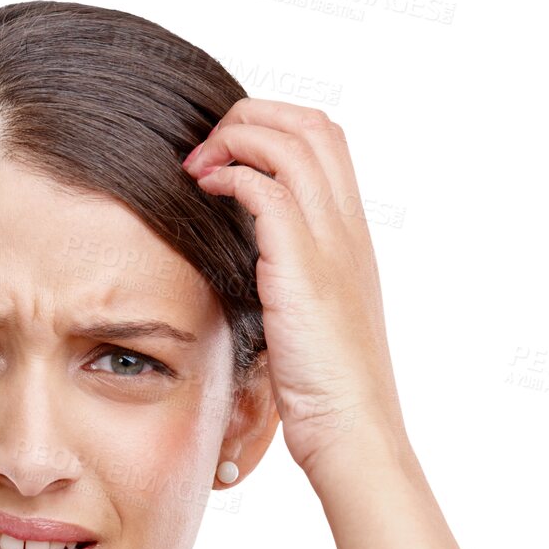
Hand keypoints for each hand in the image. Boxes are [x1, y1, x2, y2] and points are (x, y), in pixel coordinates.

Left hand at [183, 98, 408, 481]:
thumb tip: (252, 270)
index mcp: (353, 236)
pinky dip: (232, 177)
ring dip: (235, 140)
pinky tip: (205, 194)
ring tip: (196, 167)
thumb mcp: (311, 321)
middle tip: (205, 150)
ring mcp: (330, 245)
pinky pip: (267, 191)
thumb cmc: (326, 392)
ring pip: (291, 144)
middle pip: (312, 125)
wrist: (353, 431)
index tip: (228, 155)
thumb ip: (290, 282)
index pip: (326, 141)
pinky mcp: (302, 269)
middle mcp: (347, 229)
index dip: (275, 128)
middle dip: (252, 118)